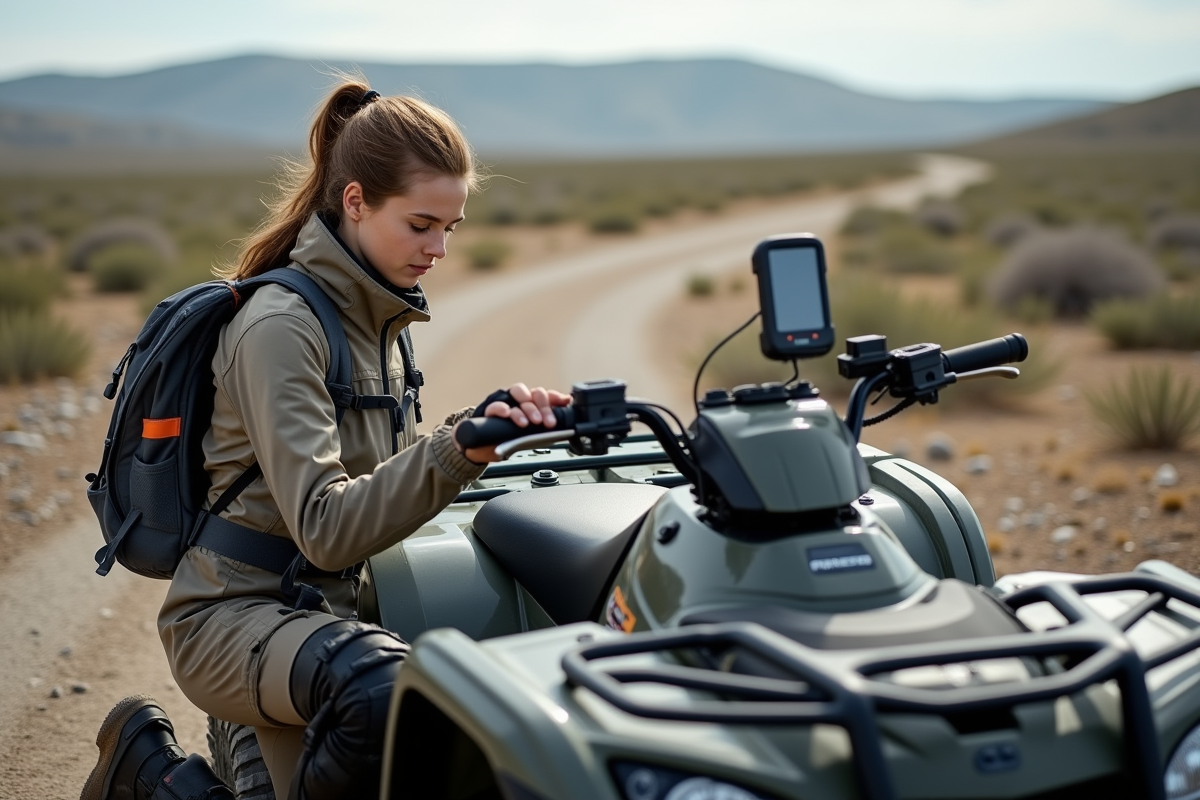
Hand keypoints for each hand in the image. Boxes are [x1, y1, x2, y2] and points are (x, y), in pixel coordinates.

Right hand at [454, 383, 570, 463]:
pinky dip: (502, 408)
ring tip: (527, 422)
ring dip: (525, 407)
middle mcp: (519, 399)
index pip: (545, 395)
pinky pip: (496, 404)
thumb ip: (545, 427)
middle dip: (543, 407)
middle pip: (534, 393)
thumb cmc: (508, 439)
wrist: (482, 448)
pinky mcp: (489, 409)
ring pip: (517, 392)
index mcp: (531, 404)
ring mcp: (505, 401)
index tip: (564, 402)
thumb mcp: (531, 435)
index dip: (555, 397)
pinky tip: (507, 414)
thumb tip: (566, 422)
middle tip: (547, 423)